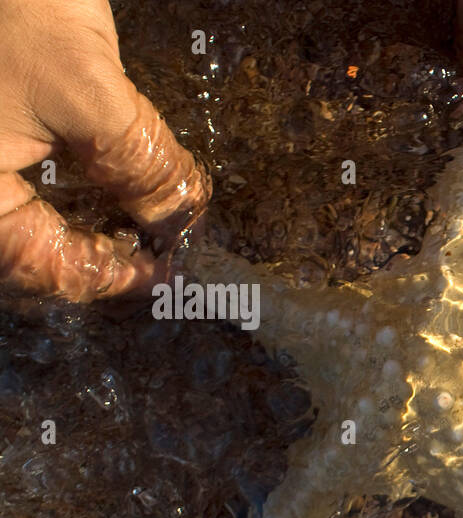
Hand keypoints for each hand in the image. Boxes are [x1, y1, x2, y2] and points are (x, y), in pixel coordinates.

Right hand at [0, 0, 209, 301]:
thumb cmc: (14, 11)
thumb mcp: (90, 96)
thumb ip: (138, 166)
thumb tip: (178, 219)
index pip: (45, 266)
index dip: (110, 277)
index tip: (163, 275)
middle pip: (35, 251)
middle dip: (99, 256)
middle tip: (159, 257)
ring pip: (33, 219)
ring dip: (90, 228)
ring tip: (145, 229)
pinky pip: (32, 183)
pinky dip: (76, 193)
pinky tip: (116, 192)